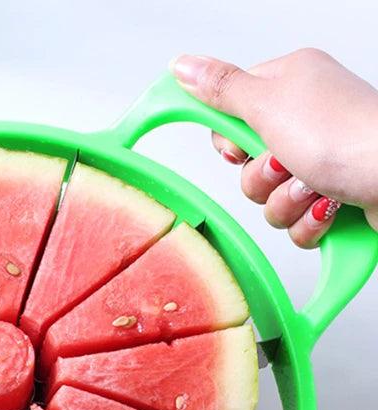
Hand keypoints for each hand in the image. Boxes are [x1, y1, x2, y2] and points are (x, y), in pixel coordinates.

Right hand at [170, 48, 377, 246]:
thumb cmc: (348, 136)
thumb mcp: (267, 104)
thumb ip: (220, 89)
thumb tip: (182, 65)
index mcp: (291, 86)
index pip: (231, 114)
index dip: (229, 140)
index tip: (238, 148)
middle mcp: (307, 121)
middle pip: (247, 165)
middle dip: (261, 178)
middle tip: (284, 164)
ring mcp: (322, 161)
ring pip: (269, 198)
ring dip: (285, 202)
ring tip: (314, 187)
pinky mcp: (333, 197)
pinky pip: (296, 222)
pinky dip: (309, 221)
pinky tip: (328, 207)